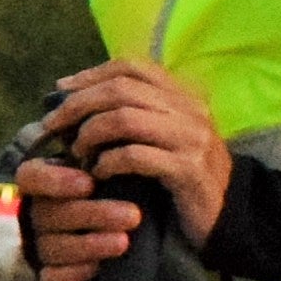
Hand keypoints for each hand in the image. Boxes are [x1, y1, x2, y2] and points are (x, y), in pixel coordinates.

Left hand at [10, 56, 231, 280]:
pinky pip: (136, 156)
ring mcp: (191, 137)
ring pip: (125, 118)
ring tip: (78, 152)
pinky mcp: (188, 169)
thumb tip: (74, 98)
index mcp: (182, 94)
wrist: (226, 214)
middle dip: (79, 105)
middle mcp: (189, 109)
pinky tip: (98, 173)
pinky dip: (108, 162)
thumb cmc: (183, 175)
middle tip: (54, 126)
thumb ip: (134, 113)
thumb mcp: (164, 136)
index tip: (61, 91)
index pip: (131, 66)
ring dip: (90, 134)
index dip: (91, 75)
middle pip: (121, 89)